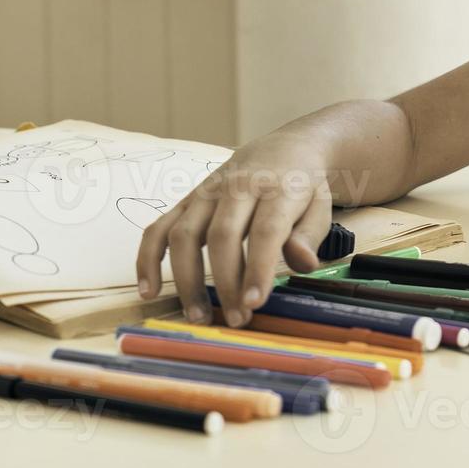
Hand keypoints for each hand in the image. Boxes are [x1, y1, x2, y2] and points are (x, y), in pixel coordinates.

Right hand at [134, 135, 334, 327]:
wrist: (283, 148)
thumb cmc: (302, 186)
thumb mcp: (321, 205)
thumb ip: (311, 234)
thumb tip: (303, 262)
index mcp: (277, 188)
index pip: (264, 230)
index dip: (258, 268)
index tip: (254, 303)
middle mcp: (238, 186)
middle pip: (222, 235)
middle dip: (225, 282)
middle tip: (236, 320)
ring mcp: (207, 191)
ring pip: (185, 234)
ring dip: (187, 279)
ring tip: (199, 316)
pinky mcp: (187, 199)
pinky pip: (158, 227)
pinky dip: (148, 259)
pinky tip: (149, 290)